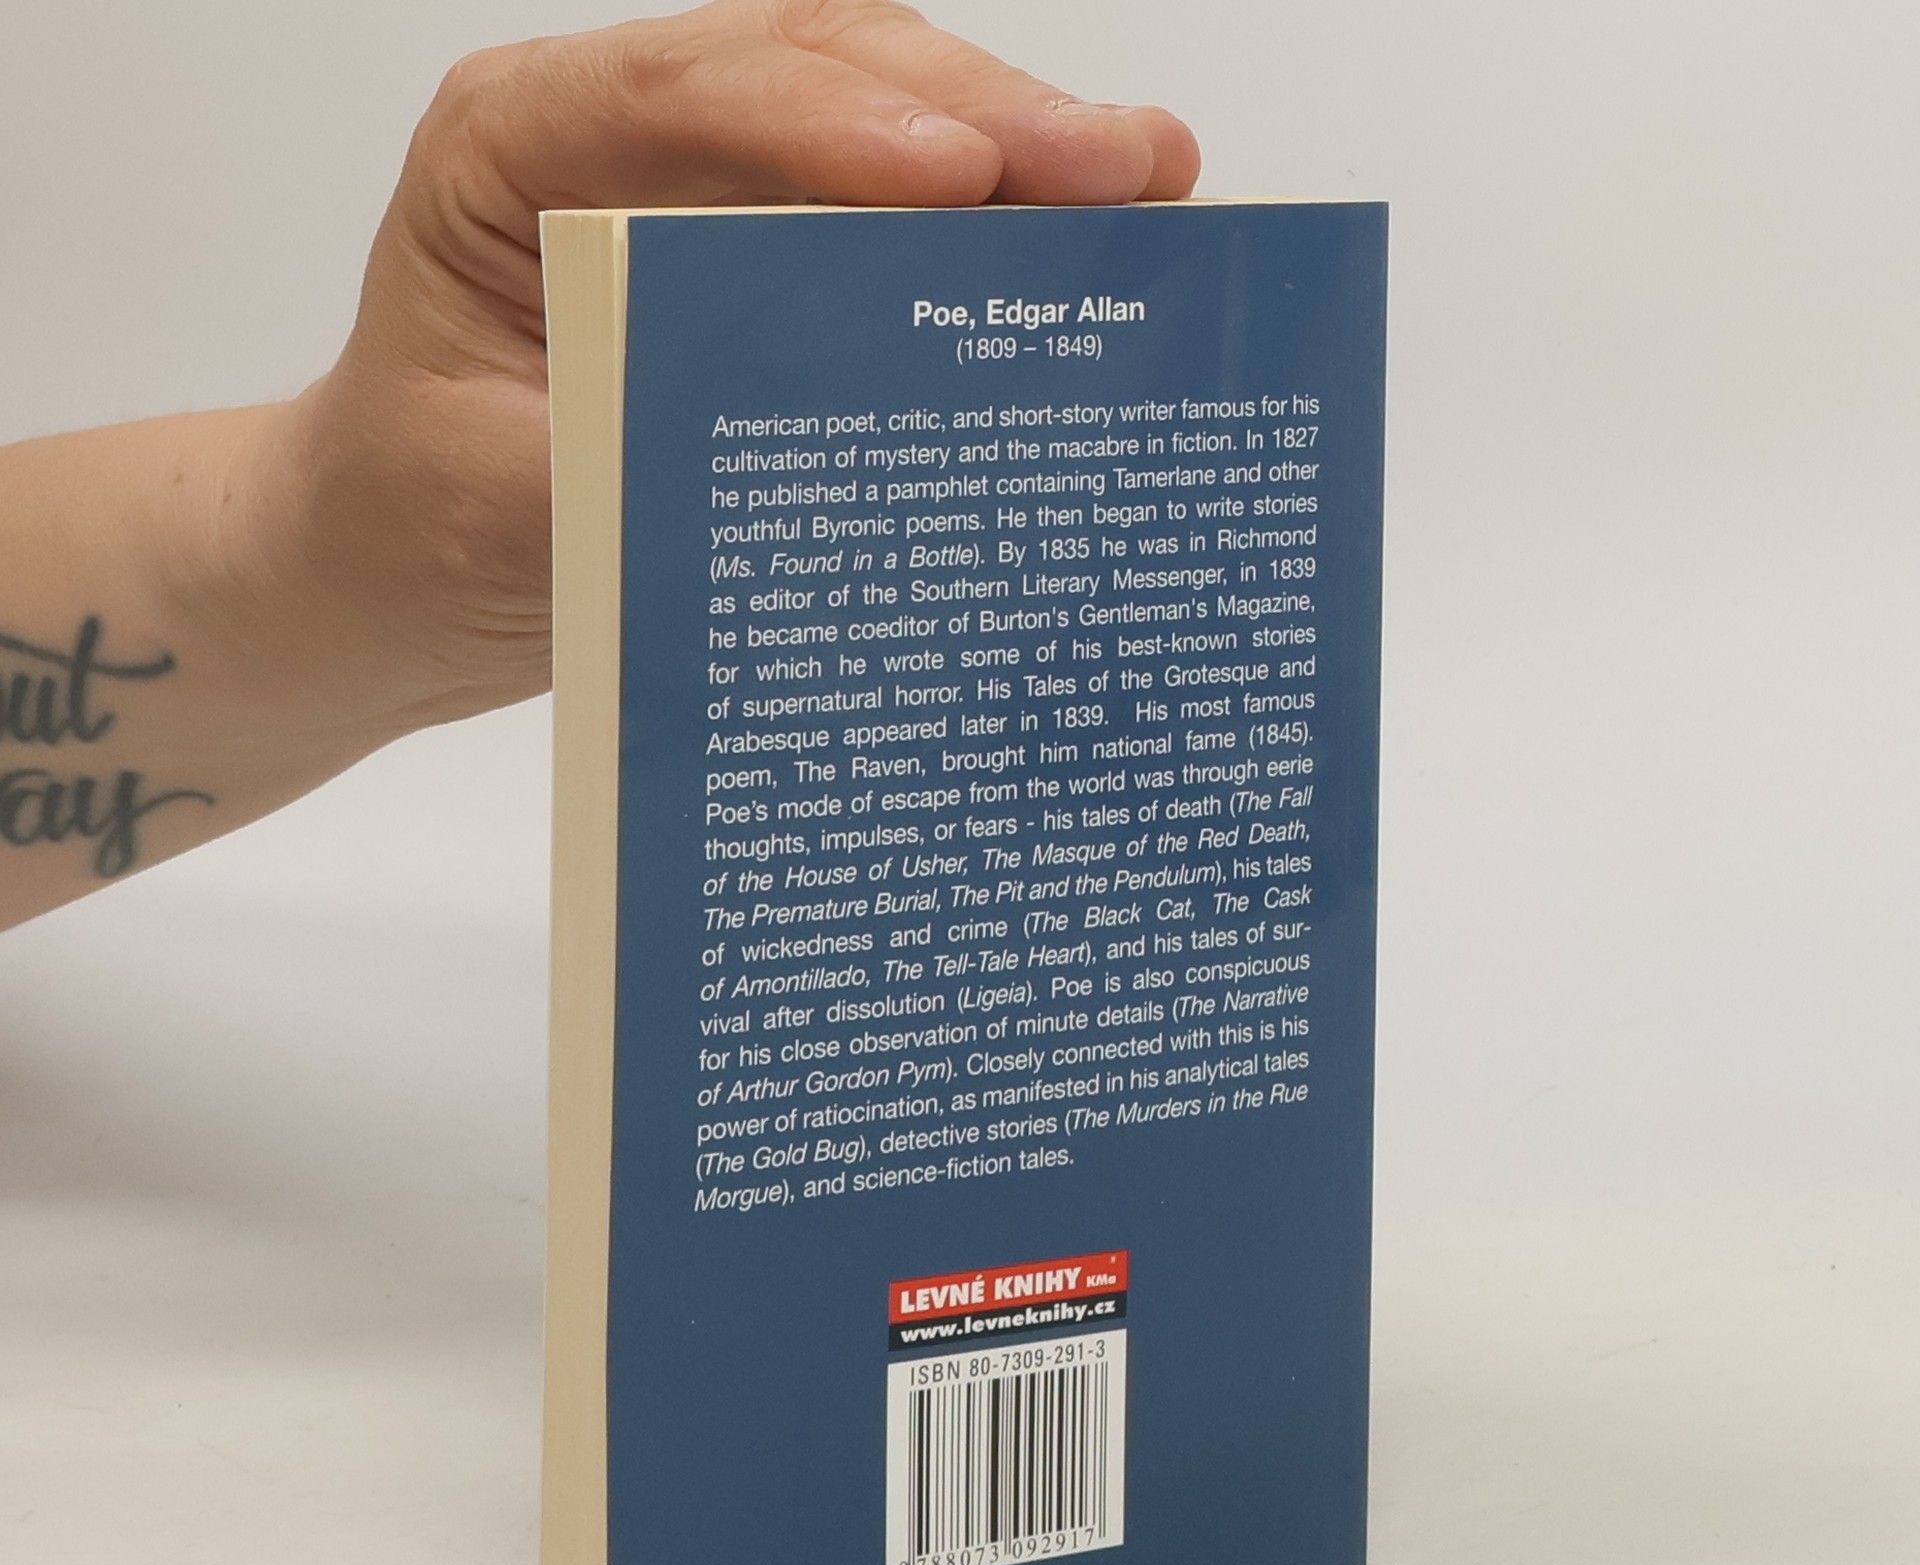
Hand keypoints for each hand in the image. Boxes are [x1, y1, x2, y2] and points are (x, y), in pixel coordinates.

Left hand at [250, 0, 1200, 740]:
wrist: (394, 565)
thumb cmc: (416, 524)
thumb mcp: (499, 513)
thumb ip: (633, 466)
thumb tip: (812, 466)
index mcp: (508, 154)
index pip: (678, 94)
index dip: (831, 122)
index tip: (964, 174)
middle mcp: (609, 136)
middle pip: (811, 69)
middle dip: (977, 111)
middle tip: (1121, 167)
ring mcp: (698, 183)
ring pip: (875, 111)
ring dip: (1016, 145)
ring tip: (1151, 181)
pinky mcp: (761, 254)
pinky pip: (889, 211)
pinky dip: (993, 224)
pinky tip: (1095, 233)